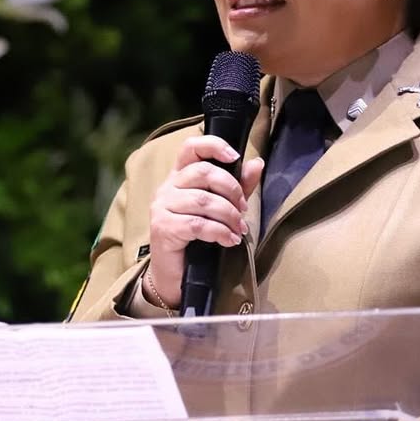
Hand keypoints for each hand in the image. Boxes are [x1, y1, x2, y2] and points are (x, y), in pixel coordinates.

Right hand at [145, 135, 263, 307]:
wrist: (176, 274)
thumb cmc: (197, 238)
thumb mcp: (222, 207)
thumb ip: (238, 186)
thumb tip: (257, 163)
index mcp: (180, 176)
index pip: (191, 147)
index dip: (214, 146)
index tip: (234, 157)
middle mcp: (168, 187)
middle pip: (203, 172)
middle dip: (231, 190)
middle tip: (242, 210)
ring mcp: (162, 206)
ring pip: (203, 200)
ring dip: (229, 215)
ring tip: (239, 229)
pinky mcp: (163, 227)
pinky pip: (197, 224)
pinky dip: (219, 232)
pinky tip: (229, 240)